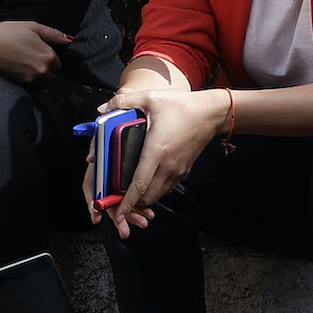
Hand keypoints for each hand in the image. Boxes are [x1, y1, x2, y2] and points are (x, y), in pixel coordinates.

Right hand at [0, 19, 71, 83]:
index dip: (49, 56)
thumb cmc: (8, 32)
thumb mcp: (33, 27)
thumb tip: (71, 40)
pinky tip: (19, 68)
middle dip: (45, 67)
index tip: (38, 51)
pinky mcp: (20, 83)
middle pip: (51, 74)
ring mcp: (31, 78)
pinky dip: (29, 78)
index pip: (57, 63)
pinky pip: (32, 84)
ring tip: (25, 63)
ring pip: (42, 81)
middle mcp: (42, 70)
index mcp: (48, 55)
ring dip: (37, 74)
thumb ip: (53, 34)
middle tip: (31, 56)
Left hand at [93, 82, 226, 235]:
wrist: (211, 113)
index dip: (125, 203)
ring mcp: (177, 170)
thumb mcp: (150, 98)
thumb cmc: (183, 106)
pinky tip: (146, 185)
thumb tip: (102, 109)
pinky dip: (155, 192)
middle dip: (131, 204)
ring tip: (130, 197)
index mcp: (156, 151)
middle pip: (147, 197)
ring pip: (157, 195)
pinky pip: (166, 188)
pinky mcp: (184, 170)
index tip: (116, 214)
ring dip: (143, 199)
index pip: (138, 185)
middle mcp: (167, 166)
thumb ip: (123, 102)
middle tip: (117, 203)